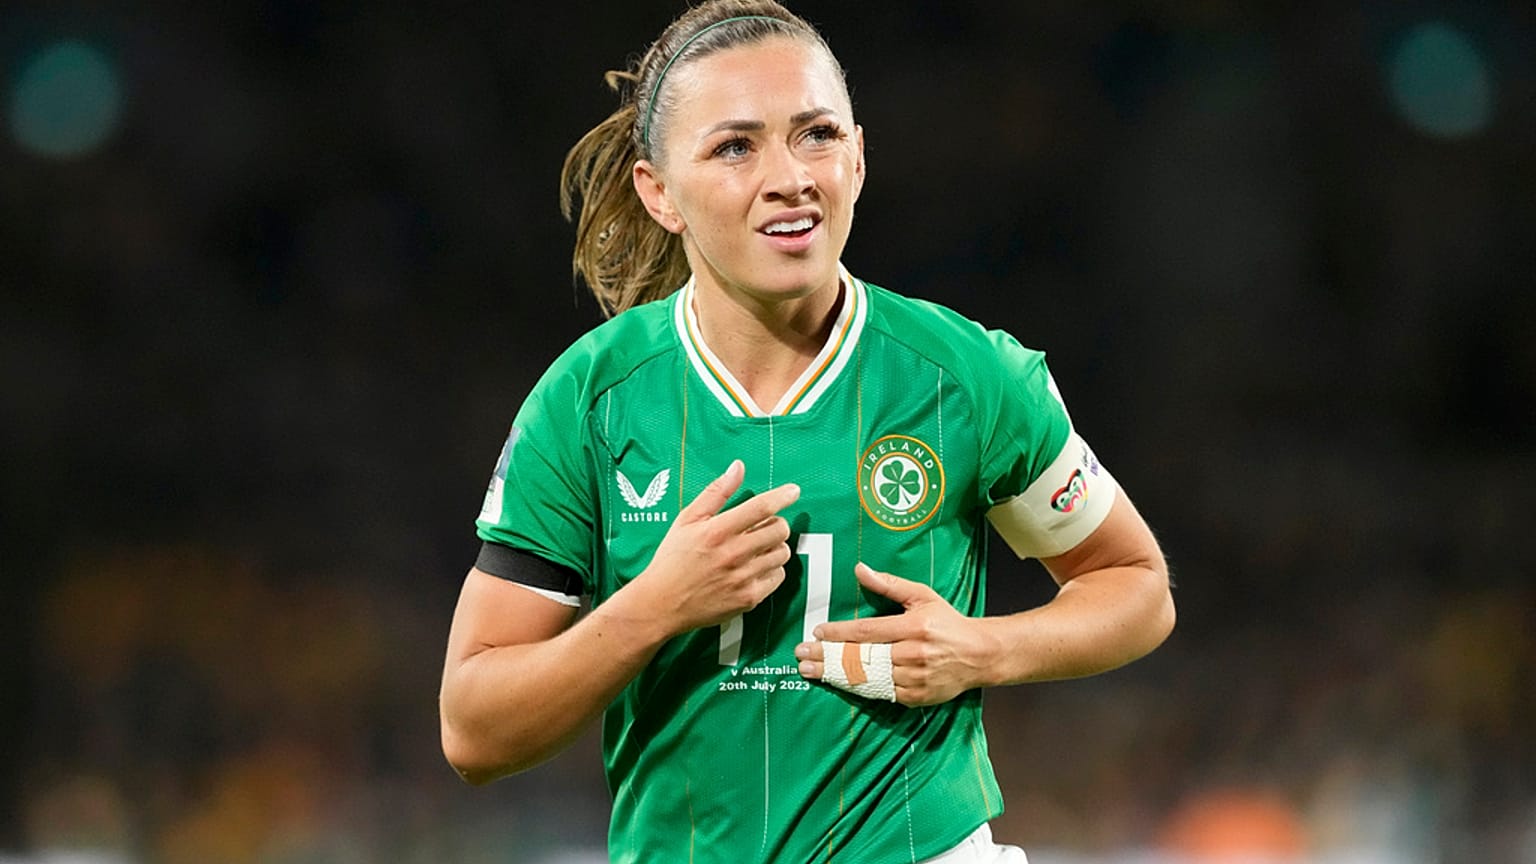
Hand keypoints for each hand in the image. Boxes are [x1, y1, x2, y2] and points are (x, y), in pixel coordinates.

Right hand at [634, 460, 799, 636]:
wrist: (661, 604)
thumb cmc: (672, 560)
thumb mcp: (687, 520)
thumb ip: (716, 492)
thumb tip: (738, 467)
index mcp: (716, 531)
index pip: (760, 507)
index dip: (782, 496)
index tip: (793, 491)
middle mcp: (732, 554)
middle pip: (779, 529)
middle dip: (776, 523)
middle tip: (762, 526)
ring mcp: (742, 578)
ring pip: (782, 553)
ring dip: (774, 546)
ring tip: (756, 548)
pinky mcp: (748, 598)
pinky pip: (778, 577)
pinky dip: (771, 569)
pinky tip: (755, 567)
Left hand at [795, 563, 1001, 705]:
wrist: (980, 655)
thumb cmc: (948, 622)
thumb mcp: (923, 596)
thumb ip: (890, 585)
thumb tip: (860, 569)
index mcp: (914, 627)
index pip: (867, 631)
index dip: (839, 633)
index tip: (816, 633)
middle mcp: (912, 654)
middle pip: (861, 657)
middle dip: (827, 657)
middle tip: (801, 657)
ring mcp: (914, 679)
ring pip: (867, 679)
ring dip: (837, 675)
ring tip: (812, 671)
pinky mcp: (915, 697)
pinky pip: (880, 693)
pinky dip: (858, 688)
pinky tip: (839, 683)